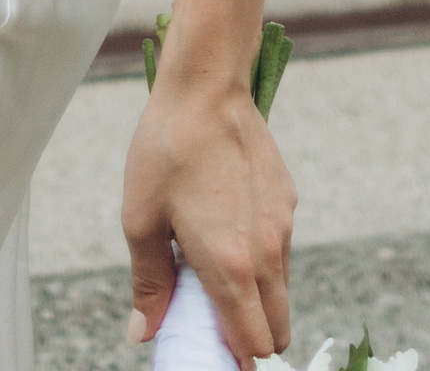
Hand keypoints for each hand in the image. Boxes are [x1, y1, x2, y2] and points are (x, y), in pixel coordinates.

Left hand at [122, 66, 295, 361]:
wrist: (206, 87)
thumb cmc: (165, 151)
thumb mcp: (141, 219)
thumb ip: (149, 284)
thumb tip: (144, 334)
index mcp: (231, 267)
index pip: (252, 344)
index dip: (234, 357)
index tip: (211, 352)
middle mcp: (267, 253)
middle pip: (277, 328)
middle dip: (251, 337)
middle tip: (213, 318)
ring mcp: (283, 225)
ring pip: (281, 289)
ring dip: (257, 296)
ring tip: (214, 266)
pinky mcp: (288, 199)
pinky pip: (280, 249)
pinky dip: (262, 257)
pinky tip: (227, 223)